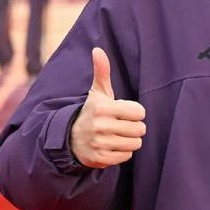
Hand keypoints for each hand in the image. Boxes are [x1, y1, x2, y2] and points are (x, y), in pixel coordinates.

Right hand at [69, 45, 145, 166]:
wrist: (70, 138)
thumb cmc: (92, 112)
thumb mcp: (97, 92)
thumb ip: (102, 72)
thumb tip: (98, 50)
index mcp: (103, 108)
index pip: (139, 112)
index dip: (135, 112)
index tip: (125, 112)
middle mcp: (100, 126)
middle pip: (139, 129)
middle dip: (134, 127)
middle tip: (122, 125)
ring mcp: (100, 143)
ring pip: (135, 144)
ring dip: (130, 140)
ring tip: (118, 136)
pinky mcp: (100, 159)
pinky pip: (126, 156)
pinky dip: (122, 152)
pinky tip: (112, 146)